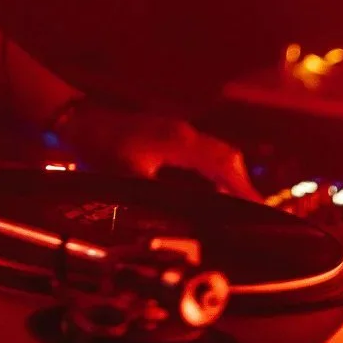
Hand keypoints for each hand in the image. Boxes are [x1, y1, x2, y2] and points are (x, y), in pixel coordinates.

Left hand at [58, 101, 261, 202]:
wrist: (79, 121)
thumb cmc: (101, 148)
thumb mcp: (129, 177)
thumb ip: (160, 198)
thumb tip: (185, 222)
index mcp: (180, 142)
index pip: (225, 166)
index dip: (246, 191)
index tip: (263, 214)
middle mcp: (184, 133)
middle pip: (227, 158)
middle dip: (243, 186)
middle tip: (255, 216)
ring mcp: (176, 131)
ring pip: (216, 154)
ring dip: (229, 179)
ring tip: (238, 209)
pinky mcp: (167, 134)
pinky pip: (202, 153)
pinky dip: (213, 173)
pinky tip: (209, 192)